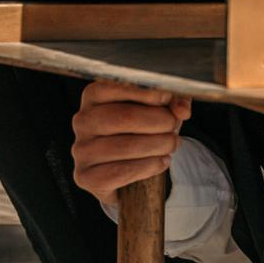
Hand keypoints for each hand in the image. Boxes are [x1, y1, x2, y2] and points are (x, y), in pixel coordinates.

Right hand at [70, 79, 189, 203]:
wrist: (131, 173)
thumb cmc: (144, 132)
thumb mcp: (161, 109)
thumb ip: (174, 102)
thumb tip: (181, 109)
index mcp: (95, 96)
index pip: (117, 86)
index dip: (147, 92)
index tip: (168, 98)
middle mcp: (83, 121)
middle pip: (124, 117)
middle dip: (159, 121)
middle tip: (174, 127)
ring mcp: (81, 150)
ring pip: (125, 146)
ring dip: (158, 145)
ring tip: (171, 145)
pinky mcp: (86, 176)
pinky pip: (120, 172)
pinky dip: (148, 166)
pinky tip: (162, 162)